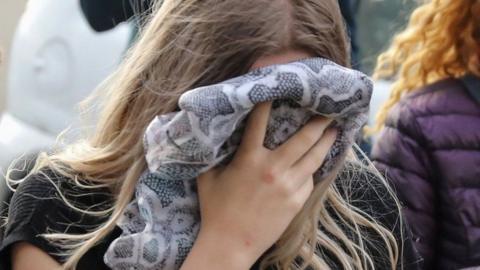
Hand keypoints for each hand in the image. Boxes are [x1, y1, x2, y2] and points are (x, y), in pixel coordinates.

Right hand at [181, 102, 336, 269]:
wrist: (231, 243)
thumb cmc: (215, 209)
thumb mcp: (208, 177)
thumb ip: (215, 153)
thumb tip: (216, 134)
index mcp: (249, 159)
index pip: (259, 122)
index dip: (268, 101)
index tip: (278, 87)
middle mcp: (272, 169)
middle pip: (302, 139)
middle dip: (317, 122)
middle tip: (327, 110)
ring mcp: (288, 186)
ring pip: (313, 158)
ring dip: (326, 142)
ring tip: (334, 130)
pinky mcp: (297, 202)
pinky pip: (309, 179)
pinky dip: (313, 168)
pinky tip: (318, 161)